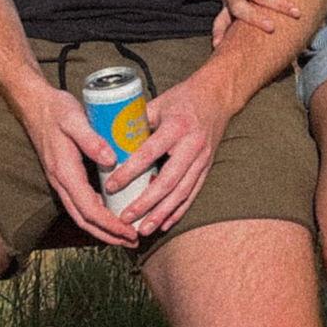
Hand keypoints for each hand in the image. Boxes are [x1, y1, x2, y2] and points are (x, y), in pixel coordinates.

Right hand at [20, 86, 139, 248]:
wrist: (35, 104)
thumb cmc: (57, 110)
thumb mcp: (75, 120)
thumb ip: (92, 140)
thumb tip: (111, 160)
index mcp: (65, 173)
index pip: (89, 209)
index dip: (110, 224)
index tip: (129, 231)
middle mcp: (61, 182)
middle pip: (84, 220)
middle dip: (108, 235)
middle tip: (132, 242)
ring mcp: (62, 181)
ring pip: (82, 214)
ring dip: (103, 228)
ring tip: (125, 235)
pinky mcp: (65, 176)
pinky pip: (81, 203)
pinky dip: (97, 214)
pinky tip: (112, 213)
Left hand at [109, 66, 233, 235]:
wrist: (217, 96)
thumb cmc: (182, 99)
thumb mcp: (158, 103)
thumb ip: (136, 122)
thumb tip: (108, 139)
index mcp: (177, 127)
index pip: (149, 153)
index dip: (130, 171)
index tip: (112, 185)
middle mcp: (192, 146)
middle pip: (168, 181)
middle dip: (146, 203)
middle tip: (126, 217)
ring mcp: (202, 160)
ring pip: (181, 193)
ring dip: (161, 214)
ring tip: (144, 229)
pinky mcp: (206, 168)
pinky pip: (192, 194)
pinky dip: (178, 211)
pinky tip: (164, 224)